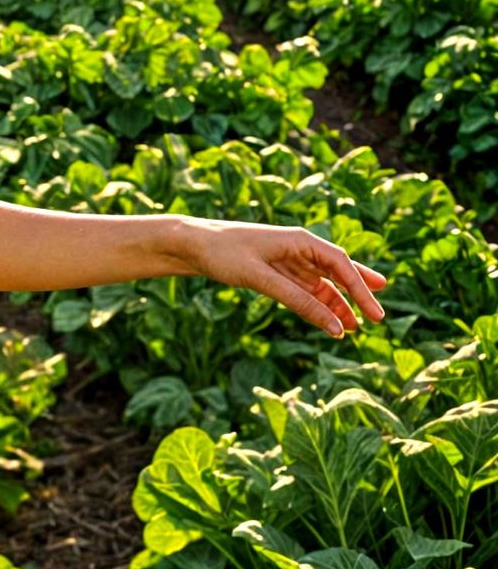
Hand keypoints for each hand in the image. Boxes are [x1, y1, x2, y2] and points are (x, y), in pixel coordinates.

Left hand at [184, 219, 387, 338]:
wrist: (189, 244)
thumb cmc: (223, 253)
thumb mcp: (261, 278)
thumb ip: (298, 301)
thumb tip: (333, 326)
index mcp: (299, 239)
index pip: (340, 264)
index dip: (361, 289)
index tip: (376, 314)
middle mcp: (297, 247)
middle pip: (336, 272)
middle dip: (356, 295)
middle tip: (378, 319)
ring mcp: (285, 259)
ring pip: (320, 284)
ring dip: (336, 305)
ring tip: (352, 329)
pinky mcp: (273, 271)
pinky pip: (302, 289)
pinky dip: (315, 304)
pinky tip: (326, 320)